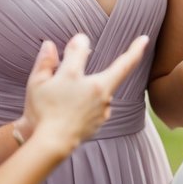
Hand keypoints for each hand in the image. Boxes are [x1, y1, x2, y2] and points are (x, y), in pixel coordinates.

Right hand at [19, 33, 148, 154]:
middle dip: (134, 52)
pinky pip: (100, 105)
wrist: (52, 144)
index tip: (80, 39)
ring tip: (73, 93)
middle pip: (121, 68)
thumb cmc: (42, 112)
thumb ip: (46, 61)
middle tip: (144, 39)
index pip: (82, 50)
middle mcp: (98, 91)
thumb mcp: (38, 83)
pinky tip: (76, 108)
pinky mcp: (102, 120)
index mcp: (79, 78)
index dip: (79, 42)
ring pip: (105, 88)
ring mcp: (103, 107)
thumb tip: (49, 44)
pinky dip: (92, 101)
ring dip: (98, 84)